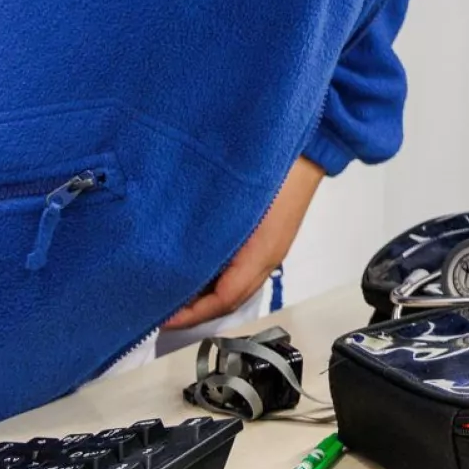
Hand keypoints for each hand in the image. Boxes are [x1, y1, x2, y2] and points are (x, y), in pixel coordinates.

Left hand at [165, 154, 323, 328]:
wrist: (308, 153)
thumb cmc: (274, 175)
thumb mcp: (233, 208)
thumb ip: (207, 237)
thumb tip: (175, 262)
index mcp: (259, 257)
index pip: (222, 300)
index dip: (190, 314)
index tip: (160, 315)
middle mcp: (266, 260)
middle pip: (230, 300)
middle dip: (196, 310)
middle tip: (162, 308)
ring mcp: (270, 251)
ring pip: (236, 286)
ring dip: (207, 294)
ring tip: (176, 289)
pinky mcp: (268, 240)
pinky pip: (240, 269)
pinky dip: (218, 277)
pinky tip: (199, 266)